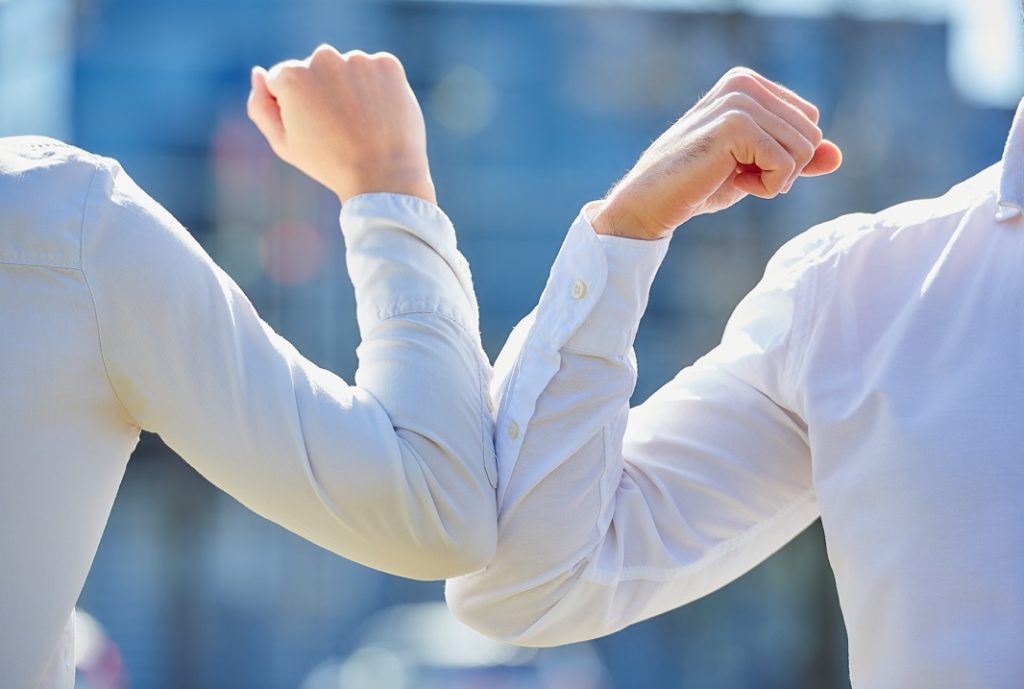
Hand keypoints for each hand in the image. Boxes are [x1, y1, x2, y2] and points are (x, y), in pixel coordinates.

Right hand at [247, 45, 435, 203]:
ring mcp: (358, 59)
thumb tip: (257, 72)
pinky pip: (376, 71)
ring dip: (351, 88)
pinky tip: (380, 114)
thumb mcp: (283, 143)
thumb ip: (261, 106)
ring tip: (362, 124)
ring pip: (347, 69)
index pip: (283, 79)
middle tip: (339, 129)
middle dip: (323, 92)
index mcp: (291, 75)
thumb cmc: (329, 164)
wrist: (384, 177)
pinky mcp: (387, 64)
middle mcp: (323, 58)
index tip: (314, 130)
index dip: (296, 107)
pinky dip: (378, 88)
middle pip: (316, 70)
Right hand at [592, 67, 842, 240]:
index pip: (809, 120)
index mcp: (748, 83)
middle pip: (812, 134)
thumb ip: (796, 158)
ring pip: (804, 150)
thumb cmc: (698, 185)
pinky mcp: (736, 125)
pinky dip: (767, 187)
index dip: (786, 156)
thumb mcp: (756, 168)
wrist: (650, 202)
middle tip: (742, 177)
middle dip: (786, 169)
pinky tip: (731, 183)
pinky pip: (787, 165)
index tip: (745, 165)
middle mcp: (744, 83)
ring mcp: (739, 101)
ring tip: (735, 179)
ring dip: (776, 179)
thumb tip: (838, 157)